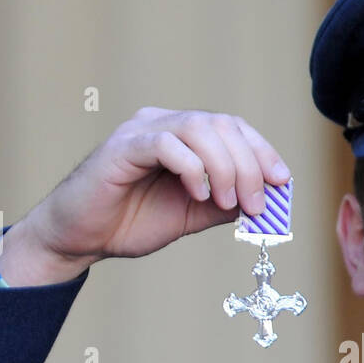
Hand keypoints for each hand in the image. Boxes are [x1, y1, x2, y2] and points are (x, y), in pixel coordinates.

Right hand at [0, 108, 290, 283]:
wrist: (81, 238)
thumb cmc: (132, 222)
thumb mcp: (193, 213)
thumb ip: (226, 203)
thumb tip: (266, 198)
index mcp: (183, 135)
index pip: (232, 127)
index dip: (262, 150)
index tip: (282, 181)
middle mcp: (163, 123)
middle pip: (221, 125)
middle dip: (249, 164)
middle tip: (257, 204)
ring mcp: (142, 131)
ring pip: (198, 128)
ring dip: (225, 166)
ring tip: (228, 202)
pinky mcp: (122, 147)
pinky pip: (167, 144)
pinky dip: (192, 168)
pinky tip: (199, 194)